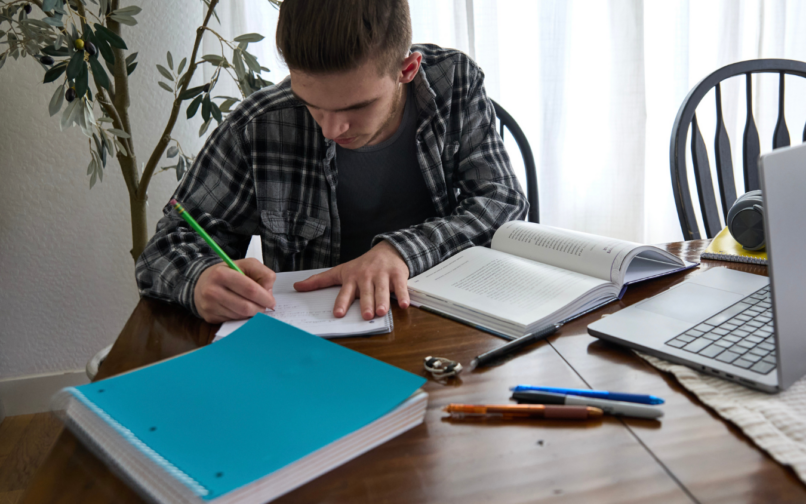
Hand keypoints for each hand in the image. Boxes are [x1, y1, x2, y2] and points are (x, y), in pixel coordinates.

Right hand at [194, 258, 275, 323]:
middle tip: (265, 306)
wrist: (201, 283)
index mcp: (221, 274)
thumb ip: (262, 273)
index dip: (264, 297)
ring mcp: (210, 306)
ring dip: (252, 313)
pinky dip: (242, 317)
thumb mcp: (246, 265)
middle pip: (246, 306)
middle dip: (260, 308)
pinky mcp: (210, 317)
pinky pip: (233, 320)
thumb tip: (268, 292)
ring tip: (253, 305)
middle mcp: (212, 291)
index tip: (271, 301)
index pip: (250, 289)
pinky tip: (241, 309)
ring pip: (240, 316)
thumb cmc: (228, 273)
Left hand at [293, 241, 409, 319]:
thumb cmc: (362, 265)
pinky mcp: (397, 274)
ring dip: (383, 301)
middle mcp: (366, 276)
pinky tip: (404, 304)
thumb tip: (297, 286)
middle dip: (366, 303)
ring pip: (382, 290)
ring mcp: (382, 275)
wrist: (387, 250)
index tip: (338, 313)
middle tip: (366, 314)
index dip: (342, 303)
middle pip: (366, 292)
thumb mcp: (340, 271)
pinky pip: (400, 286)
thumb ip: (320, 280)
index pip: (345, 292)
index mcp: (352, 278)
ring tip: (381, 312)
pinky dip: (403, 295)